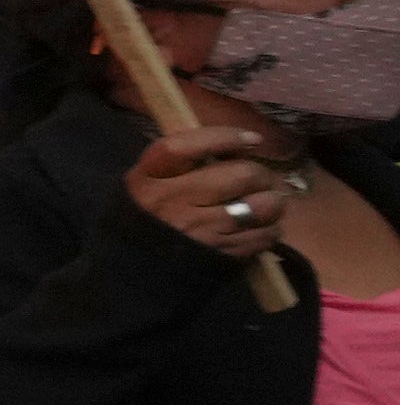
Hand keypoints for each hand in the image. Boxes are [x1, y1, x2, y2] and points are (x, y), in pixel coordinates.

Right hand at [134, 119, 315, 261]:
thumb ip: (184, 158)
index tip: (251, 140)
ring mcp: (196, 231)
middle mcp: (172, 203)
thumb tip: (240, 143)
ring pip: (261, 206)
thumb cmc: (148, 212)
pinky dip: (269, 230)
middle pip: (240, 175)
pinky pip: (262, 236)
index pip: (188, 146)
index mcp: (150, 177)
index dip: (226, 137)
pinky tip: (258, 228)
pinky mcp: (216, 255)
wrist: (132, 267)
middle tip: (257, 180)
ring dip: (271, 203)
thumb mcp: (149, 179)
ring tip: (263, 204)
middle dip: (260, 175)